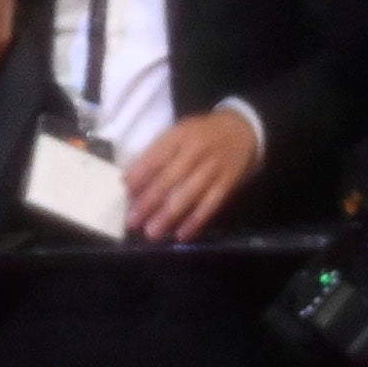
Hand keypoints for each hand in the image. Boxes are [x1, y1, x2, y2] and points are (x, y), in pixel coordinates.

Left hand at [120, 102, 261, 237]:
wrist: (241, 131)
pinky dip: (197, 220)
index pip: (157, 156)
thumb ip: (157, 152)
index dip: (141, 174)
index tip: (126, 191)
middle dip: (150, 201)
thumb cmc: (200, 134)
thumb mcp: (178, 133)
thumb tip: (130, 180)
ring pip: (189, 194)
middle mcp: (197, 151)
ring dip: (170, 215)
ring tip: (152, 232)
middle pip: (171, 178)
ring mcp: (214, 168)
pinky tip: (182, 235)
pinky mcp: (227, 183)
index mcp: (179, 136)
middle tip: (133, 221)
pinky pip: (211, 204)